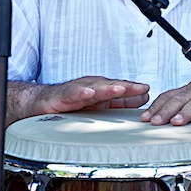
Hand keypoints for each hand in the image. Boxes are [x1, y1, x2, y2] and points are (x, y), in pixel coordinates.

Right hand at [27, 76, 149, 115]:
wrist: (42, 103)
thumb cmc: (72, 103)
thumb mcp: (100, 104)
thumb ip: (121, 102)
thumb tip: (143, 97)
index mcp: (101, 90)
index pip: (120, 89)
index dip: (134, 89)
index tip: (148, 89)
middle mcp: (91, 87)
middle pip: (111, 86)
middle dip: (126, 87)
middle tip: (141, 88)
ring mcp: (77, 90)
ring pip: (94, 88)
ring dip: (108, 88)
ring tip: (120, 89)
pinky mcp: (63, 95)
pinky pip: (73, 93)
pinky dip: (80, 92)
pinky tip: (88, 93)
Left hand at [141, 74, 190, 125]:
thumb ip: (185, 106)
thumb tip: (166, 120)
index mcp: (190, 89)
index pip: (169, 96)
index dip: (156, 106)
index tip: (146, 118)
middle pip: (179, 99)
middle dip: (166, 111)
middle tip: (155, 122)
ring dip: (186, 112)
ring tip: (176, 122)